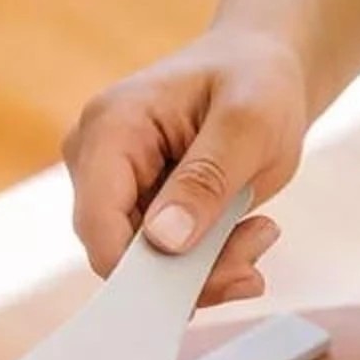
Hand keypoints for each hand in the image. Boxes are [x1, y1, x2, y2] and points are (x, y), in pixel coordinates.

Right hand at [62, 27, 306, 306]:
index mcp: (110, 127)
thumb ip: (207, 179)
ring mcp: (116, 187)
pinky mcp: (141, 208)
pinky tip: (251, 233)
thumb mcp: (249, 123)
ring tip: (262, 233)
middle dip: (191, 270)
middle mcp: (98, 159)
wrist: (263, 70)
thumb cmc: (256, 81)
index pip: (96, 221)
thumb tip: (164, 241)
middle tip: (255, 254)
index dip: (136, 271)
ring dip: (210, 267)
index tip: (201, 288)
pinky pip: (167, 260)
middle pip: (120, 252)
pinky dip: (211, 261)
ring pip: (148, 265)